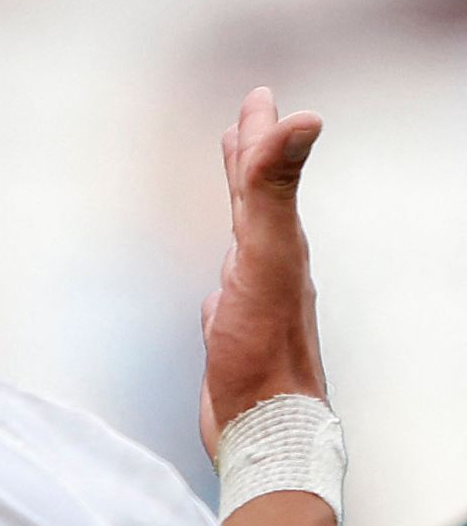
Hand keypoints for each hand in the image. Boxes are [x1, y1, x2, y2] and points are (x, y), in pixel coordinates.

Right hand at [200, 86, 327, 454]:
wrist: (265, 426)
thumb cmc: (264, 349)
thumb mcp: (268, 258)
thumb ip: (276, 189)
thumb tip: (305, 119)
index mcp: (278, 245)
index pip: (265, 178)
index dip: (260, 137)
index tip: (258, 100)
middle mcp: (271, 266)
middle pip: (260, 201)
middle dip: (252, 158)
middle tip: (247, 120)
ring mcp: (253, 300)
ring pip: (246, 238)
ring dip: (240, 206)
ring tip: (233, 186)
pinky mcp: (235, 334)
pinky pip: (229, 285)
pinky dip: (224, 266)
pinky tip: (220, 281)